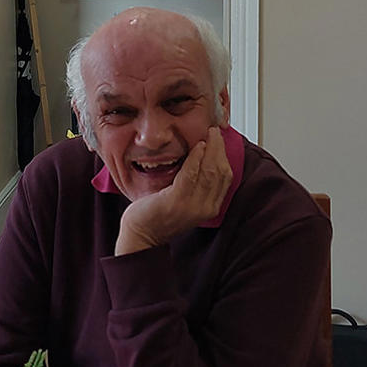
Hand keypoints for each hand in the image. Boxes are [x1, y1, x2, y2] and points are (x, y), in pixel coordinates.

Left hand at [115, 126, 232, 254]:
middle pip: (220, 172)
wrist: (141, 235)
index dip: (224, 156)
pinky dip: (196, 158)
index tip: (219, 140)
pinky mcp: (176, 201)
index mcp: (210, 208)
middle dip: (219, 149)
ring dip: (211, 149)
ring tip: (208, 134)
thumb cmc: (159, 215)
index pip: (225, 177)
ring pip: (209, 171)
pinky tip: (197, 147)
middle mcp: (205, 208)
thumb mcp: (185, 200)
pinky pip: (191, 174)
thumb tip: (202, 159)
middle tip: (214, 131)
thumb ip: (196, 185)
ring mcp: (192, 206)